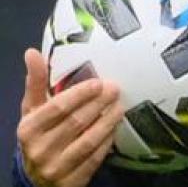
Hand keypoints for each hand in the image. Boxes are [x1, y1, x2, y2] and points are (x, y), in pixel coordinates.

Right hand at [16, 49, 124, 186]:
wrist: (36, 176)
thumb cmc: (38, 134)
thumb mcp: (32, 110)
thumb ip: (36, 83)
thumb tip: (31, 52)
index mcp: (29, 129)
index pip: (57, 108)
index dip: (80, 94)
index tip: (99, 83)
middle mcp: (39, 149)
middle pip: (76, 122)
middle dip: (99, 104)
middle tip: (116, 89)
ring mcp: (56, 167)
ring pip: (88, 141)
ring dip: (108, 122)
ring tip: (120, 107)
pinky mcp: (71, 181)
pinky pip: (95, 158)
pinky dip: (107, 142)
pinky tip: (115, 128)